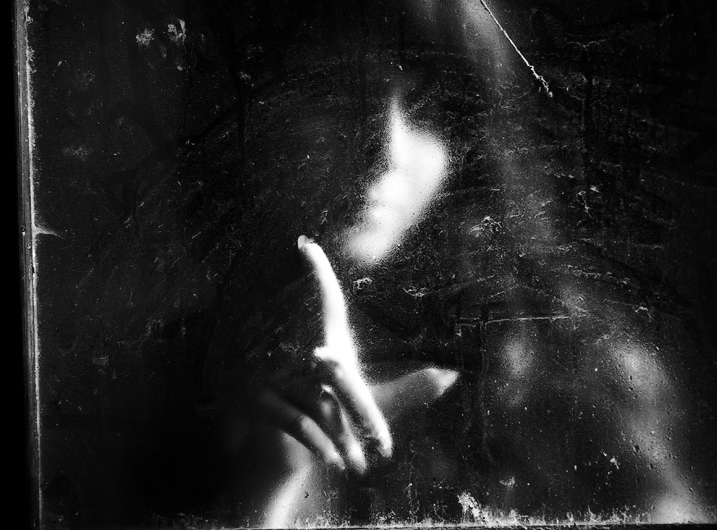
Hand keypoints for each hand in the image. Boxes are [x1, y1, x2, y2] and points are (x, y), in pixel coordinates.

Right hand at [248, 236, 458, 476]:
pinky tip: (333, 464)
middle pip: (340, 379)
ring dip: (343, 441)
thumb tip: (453, 375)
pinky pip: (296, 424)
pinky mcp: (263, 404)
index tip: (311, 248)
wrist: (283, 449)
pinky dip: (317, 445)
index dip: (320, 277)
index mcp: (328, 348)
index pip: (328, 306)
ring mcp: (276, 380)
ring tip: (363, 468)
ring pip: (320, 408)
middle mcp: (299, 358)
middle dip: (365, 415)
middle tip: (386, 442)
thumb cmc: (334, 415)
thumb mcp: (372, 404)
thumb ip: (411, 390)